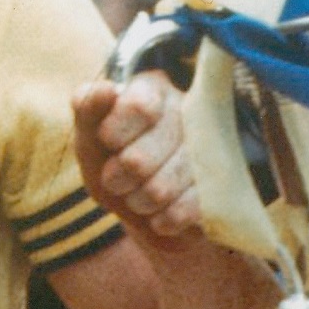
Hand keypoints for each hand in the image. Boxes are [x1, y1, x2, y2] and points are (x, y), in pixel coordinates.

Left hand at [72, 73, 200, 240]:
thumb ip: (88, 108)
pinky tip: (161, 210)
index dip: (114, 134)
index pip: (138, 108)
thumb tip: (106, 90)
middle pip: (138, 160)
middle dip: (117, 178)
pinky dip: (161, 219)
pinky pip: (180, 213)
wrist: (143, 204)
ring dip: (137, 201)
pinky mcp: (221, 187)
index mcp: (155, 89)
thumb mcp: (90, 135)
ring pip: (158, 191)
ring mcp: (211, 150)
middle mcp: (189, 112)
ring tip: (139, 194)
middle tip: (117, 178)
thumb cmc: (111, 159)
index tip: (108, 142)